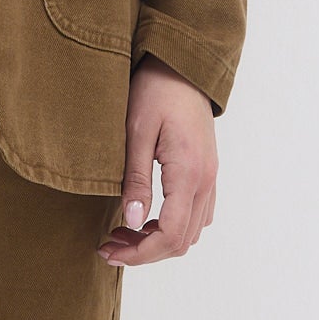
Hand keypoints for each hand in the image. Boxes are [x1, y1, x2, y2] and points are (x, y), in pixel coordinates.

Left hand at [97, 59, 218, 266]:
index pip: (169, 234)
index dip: (139, 253)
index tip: (108, 251)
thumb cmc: (155, 91)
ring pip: (191, 231)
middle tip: (108, 246)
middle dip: (144, 251)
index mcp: (189, 173)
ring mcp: (210, 177)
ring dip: (157, 240)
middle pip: (182, 241)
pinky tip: (144, 216)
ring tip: (120, 232)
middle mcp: (206, 180)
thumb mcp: (136, 133)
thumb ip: (136, 179)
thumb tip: (131, 221)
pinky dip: (171, 226)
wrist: (181, 66)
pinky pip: (197, 214)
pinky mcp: (206, 171)